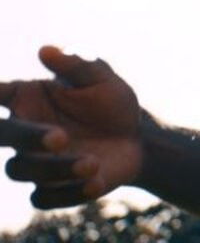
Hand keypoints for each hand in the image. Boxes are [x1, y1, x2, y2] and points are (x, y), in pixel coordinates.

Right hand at [1, 46, 143, 208]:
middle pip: (5, 136)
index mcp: (28, 99)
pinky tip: (96, 183)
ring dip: (55, 168)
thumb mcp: (102, 80)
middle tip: (60, 137)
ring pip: (22, 170)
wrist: (138, 141)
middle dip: (27, 137)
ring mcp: (35, 162)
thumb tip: (46, 50)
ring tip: (92, 162)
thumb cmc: (113, 104)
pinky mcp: (51, 189)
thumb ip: (76, 65)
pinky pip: (43, 198)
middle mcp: (24, 131)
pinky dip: (68, 194)